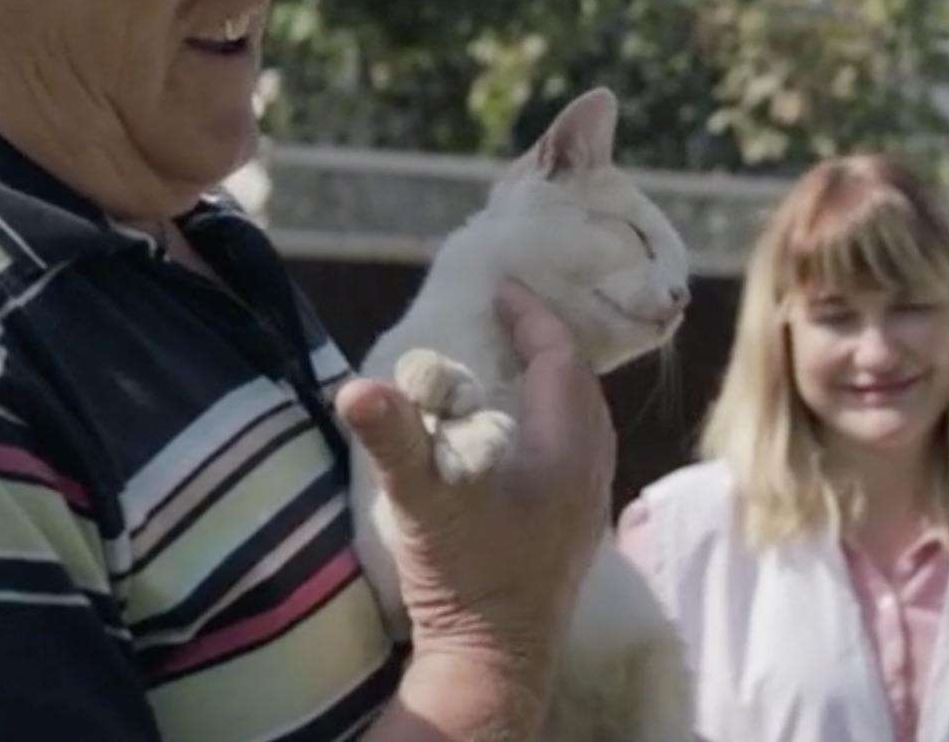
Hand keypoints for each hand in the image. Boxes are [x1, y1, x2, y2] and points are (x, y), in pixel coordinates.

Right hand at [342, 280, 613, 732]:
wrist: (493, 661)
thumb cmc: (463, 578)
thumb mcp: (421, 504)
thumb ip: (392, 441)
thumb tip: (356, 386)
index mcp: (567, 448)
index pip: (560, 357)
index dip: (532, 315)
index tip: (501, 287)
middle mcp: (592, 467)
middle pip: (580, 381)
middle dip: (546, 341)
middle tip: (507, 313)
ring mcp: (590, 499)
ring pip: (584, 415)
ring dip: (553, 380)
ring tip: (513, 357)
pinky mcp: (578, 526)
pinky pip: (579, 445)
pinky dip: (554, 416)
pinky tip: (518, 425)